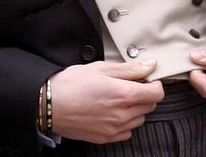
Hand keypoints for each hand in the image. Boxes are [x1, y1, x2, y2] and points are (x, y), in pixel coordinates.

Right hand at [47, 60, 163, 143]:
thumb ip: (129, 69)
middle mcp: (122, 115)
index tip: (146, 79)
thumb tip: (150, 66)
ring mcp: (114, 129)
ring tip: (117, 99)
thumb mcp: (101, 68)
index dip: (154, 84)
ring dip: (135, 109)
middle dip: (144, 95)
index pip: (157, 93)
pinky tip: (111, 112)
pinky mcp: (105, 138)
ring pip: (139, 119)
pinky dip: (124, 123)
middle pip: (150, 106)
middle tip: (128, 86)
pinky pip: (127, 132)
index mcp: (124, 95)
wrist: (48, 105)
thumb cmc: (71, 84)